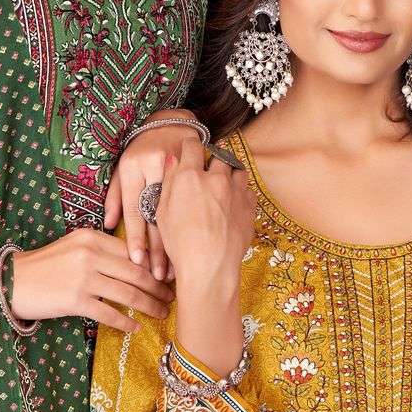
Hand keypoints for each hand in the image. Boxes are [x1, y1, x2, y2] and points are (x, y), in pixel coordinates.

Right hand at [9, 228, 174, 334]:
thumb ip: (101, 251)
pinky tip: (136, 327)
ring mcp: (83, 278)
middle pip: (136, 273)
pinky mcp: (75, 301)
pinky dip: (126, 322)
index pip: (132, 251)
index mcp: (91, 237)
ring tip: (162, 313)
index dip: (155, 266)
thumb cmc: (44, 266)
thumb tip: (136, 265)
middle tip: (173, 298)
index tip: (169, 276)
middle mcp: (89, 255)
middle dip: (158, 288)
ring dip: (149, 306)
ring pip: (128, 294)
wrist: (11, 281)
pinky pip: (109, 313)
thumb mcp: (73, 247)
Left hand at [103, 109, 203, 282]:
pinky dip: (192, 222)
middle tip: (159, 275)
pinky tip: (194, 243)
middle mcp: (154, 165)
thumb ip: (114, 196)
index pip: (134, 208)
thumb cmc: (140, 152)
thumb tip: (107, 224)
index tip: (138, 261)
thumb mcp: (122, 170)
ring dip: (178, 242)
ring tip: (177, 267)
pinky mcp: (198, 165)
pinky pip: (193, 198)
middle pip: (156, 215)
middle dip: (159, 249)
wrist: (170, 123)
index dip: (135, 237)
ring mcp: (179, 164)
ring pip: (178, 211)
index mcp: (132, 167)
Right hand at [155, 133, 255, 297]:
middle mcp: (215, 178)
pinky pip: (247, 190)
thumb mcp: (162, 212)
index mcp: (189, 177)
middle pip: (219, 155)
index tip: (190, 147)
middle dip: (213, 158)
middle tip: (207, 169)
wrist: (210, 266)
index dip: (190, 145)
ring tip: (223, 184)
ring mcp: (235, 191)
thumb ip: (169, 182)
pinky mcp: (249, 206)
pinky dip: (241, 192)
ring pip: (237, 170)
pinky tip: (232, 202)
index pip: (192, 146)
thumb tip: (172, 160)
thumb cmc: (181, 243)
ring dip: (231, 172)